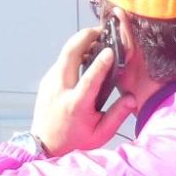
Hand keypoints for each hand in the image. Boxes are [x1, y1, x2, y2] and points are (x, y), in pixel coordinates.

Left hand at [32, 27, 137, 157]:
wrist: (44, 144)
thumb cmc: (76, 140)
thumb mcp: (101, 134)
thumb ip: (118, 115)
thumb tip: (132, 97)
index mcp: (76, 104)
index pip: (89, 79)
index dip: (100, 64)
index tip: (111, 50)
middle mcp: (60, 89)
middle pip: (69, 55)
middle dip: (84, 37)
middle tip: (101, 30)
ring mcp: (50, 83)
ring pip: (64, 54)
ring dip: (79, 42)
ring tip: (97, 39)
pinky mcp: (46, 80)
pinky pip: (61, 61)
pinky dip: (73, 53)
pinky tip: (85, 54)